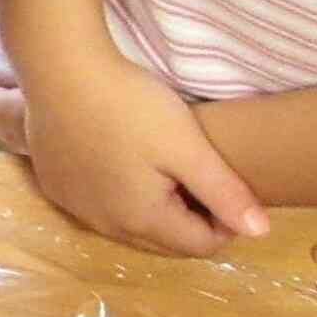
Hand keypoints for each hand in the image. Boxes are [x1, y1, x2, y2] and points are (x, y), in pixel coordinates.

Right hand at [10, 47, 268, 255]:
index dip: (225, 221)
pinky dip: (116, 197)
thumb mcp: (188, 146)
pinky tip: (116, 160)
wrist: (60, 72)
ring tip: (159, 167)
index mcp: (144, 220)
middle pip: (164, 242)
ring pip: (128, 228)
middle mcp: (107, 226)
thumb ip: (225, 192)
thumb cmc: (130, 107)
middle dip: (189, 220)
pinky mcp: (54, 188)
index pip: (201, 245)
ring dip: (153, 211)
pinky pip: (97, 209)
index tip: (224, 182)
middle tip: (196, 175)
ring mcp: (76, 209)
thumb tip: (261, 232)